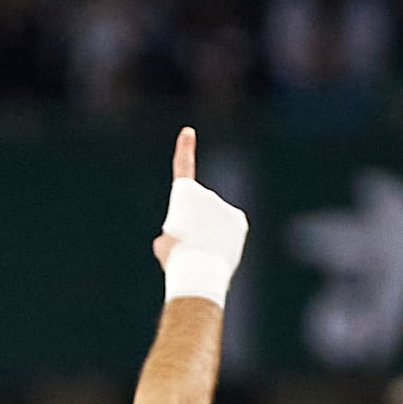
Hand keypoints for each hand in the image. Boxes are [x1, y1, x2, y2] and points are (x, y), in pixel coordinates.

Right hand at [153, 126, 248, 301]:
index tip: (188, 132)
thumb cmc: (176, 259)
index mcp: (183, 196)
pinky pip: (228, 227)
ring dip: (209, 233)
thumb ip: (173, 233)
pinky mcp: (238, 218)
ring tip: (203, 250)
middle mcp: (205, 194)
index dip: (184, 149)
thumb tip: (176, 237)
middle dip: (194, 223)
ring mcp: (224, 205)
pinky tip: (218, 250)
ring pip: (214, 219)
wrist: (200, 271)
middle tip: (190, 244)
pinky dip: (223, 238)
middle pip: (197, 207)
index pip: (183, 167)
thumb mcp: (164, 244)